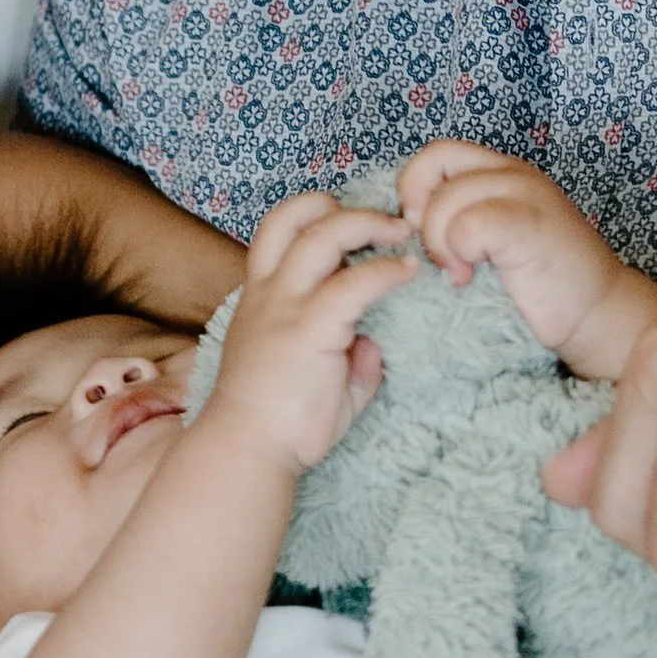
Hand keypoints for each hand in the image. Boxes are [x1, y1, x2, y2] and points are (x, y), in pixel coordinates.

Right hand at [204, 195, 415, 473]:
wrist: (248, 451)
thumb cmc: (276, 424)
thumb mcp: (313, 382)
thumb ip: (345, 362)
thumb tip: (372, 347)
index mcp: (261, 298)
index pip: (279, 233)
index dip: (313, 216)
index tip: (352, 228)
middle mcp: (269, 293)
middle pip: (293, 216)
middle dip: (340, 206)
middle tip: (383, 220)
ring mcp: (286, 306)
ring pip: (321, 234)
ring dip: (366, 223)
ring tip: (400, 232)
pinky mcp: (311, 328)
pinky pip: (354, 283)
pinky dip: (386, 271)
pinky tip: (408, 272)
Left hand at [399, 141, 656, 380]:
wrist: (597, 318)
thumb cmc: (538, 287)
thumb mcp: (489, 241)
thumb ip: (455, 219)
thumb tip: (401, 224)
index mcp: (502, 173)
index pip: (437, 154)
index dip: (415, 189)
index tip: (420, 234)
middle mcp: (514, 174)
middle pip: (435, 162)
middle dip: (422, 215)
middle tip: (439, 256)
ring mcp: (526, 194)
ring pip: (447, 199)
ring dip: (440, 244)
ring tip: (461, 275)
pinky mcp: (530, 224)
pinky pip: (468, 224)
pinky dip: (459, 253)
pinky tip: (470, 279)